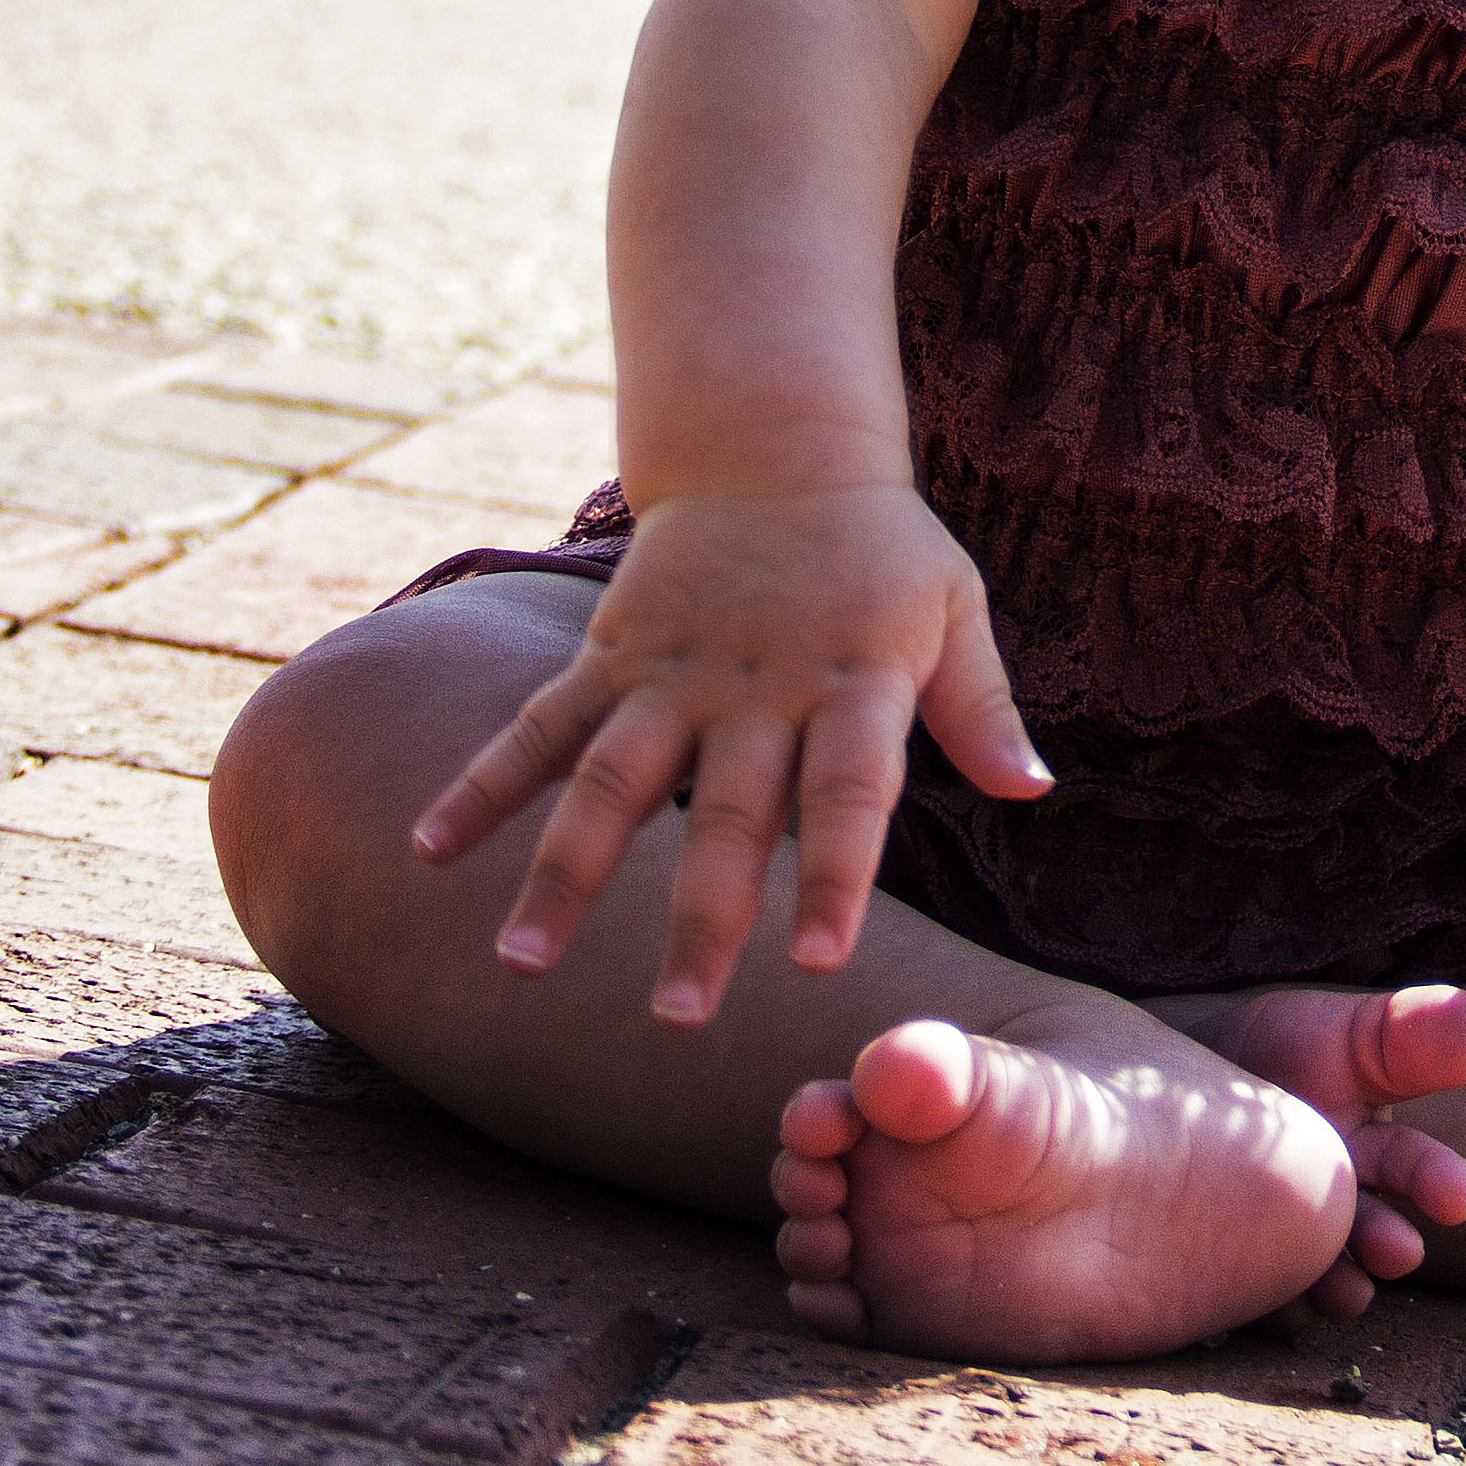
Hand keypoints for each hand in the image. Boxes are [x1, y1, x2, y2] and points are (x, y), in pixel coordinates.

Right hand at [407, 481, 1048, 1026]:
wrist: (775, 448)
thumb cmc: (879, 550)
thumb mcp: (955, 607)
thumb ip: (982, 706)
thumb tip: (1035, 790)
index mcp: (852, 679)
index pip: (851, 791)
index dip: (834, 875)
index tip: (818, 964)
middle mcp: (756, 687)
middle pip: (726, 814)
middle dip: (699, 919)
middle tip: (678, 1017)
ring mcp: (671, 674)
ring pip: (609, 784)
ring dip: (563, 873)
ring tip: (520, 963)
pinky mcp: (608, 656)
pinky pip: (538, 726)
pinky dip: (482, 783)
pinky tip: (429, 849)